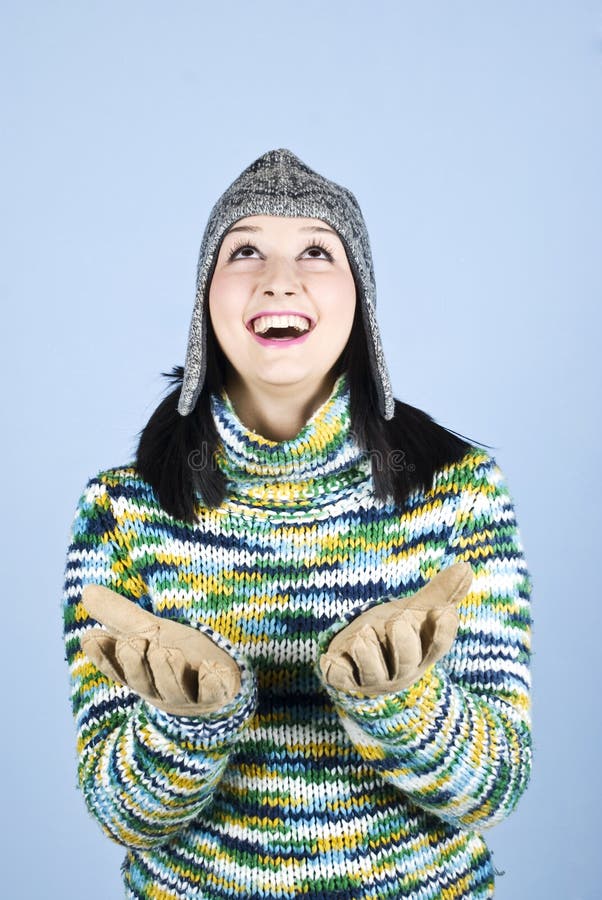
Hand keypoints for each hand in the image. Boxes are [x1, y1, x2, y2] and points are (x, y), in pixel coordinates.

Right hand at [80, 584, 241, 715]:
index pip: (114, 667)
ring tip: (166, 651)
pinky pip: (213, 693)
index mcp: (139, 674)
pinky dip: (211, 682)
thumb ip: (121, 615)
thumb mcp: (149, 632)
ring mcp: (189, 695)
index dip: (102, 654)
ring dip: (168, 670)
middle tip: (131, 643)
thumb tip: (86, 590)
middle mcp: (160, 688)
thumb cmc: (178, 656)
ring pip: (174, 688)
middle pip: (141, 680)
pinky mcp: (217, 694)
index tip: (91, 635)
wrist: (218, 681)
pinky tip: (210, 668)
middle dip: (135, 663)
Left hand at [318, 562, 472, 696]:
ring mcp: (373, 679)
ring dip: (364, 644)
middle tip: (394, 622)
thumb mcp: (416, 611)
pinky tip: (331, 661)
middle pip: (407, 658)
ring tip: (362, 636)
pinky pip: (339, 676)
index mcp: (422, 653)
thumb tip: (467, 567)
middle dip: (400, 635)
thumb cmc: (393, 632)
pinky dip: (334, 667)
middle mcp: (401, 672)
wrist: (358, 656)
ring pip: (371, 666)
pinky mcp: (344, 680)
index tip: (442, 612)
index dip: (442, 631)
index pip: (439, 645)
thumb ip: (440, 592)